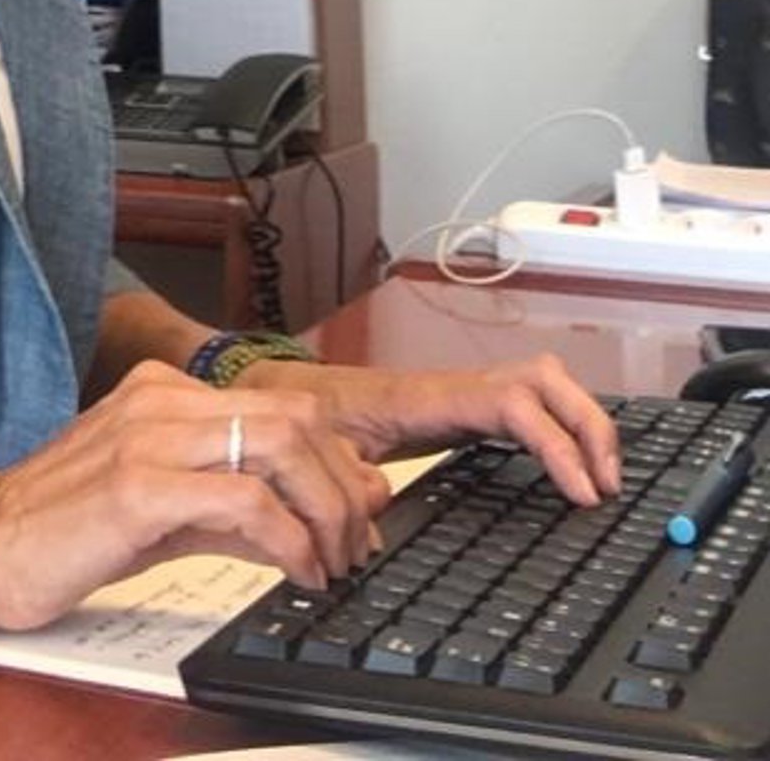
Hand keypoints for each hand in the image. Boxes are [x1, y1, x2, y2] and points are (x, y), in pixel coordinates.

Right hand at [0, 360, 389, 632]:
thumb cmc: (66, 530)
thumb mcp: (167, 510)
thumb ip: (241, 503)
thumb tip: (325, 513)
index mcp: (163, 391)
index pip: (284, 404)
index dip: (339, 459)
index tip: (363, 511)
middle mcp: (159, 398)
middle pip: (294, 417)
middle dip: (344, 486)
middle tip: (358, 545)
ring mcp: (146, 435)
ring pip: (280, 447)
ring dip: (327, 512)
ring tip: (333, 563)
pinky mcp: (136, 486)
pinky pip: (245, 501)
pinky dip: (290, 540)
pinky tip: (297, 572)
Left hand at [237, 351, 620, 506]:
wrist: (281, 392)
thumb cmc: (302, 419)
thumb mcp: (323, 453)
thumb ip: (347, 482)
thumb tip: (377, 513)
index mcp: (426, 397)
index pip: (511, 403)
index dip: (555, 443)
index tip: (583, 493)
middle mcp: (452, 386)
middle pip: (543, 378)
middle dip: (588, 425)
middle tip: (609, 485)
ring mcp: (461, 391)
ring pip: (541, 380)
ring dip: (581, 421)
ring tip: (602, 477)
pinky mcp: (462, 406)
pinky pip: (526, 401)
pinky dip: (558, 426)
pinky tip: (567, 467)